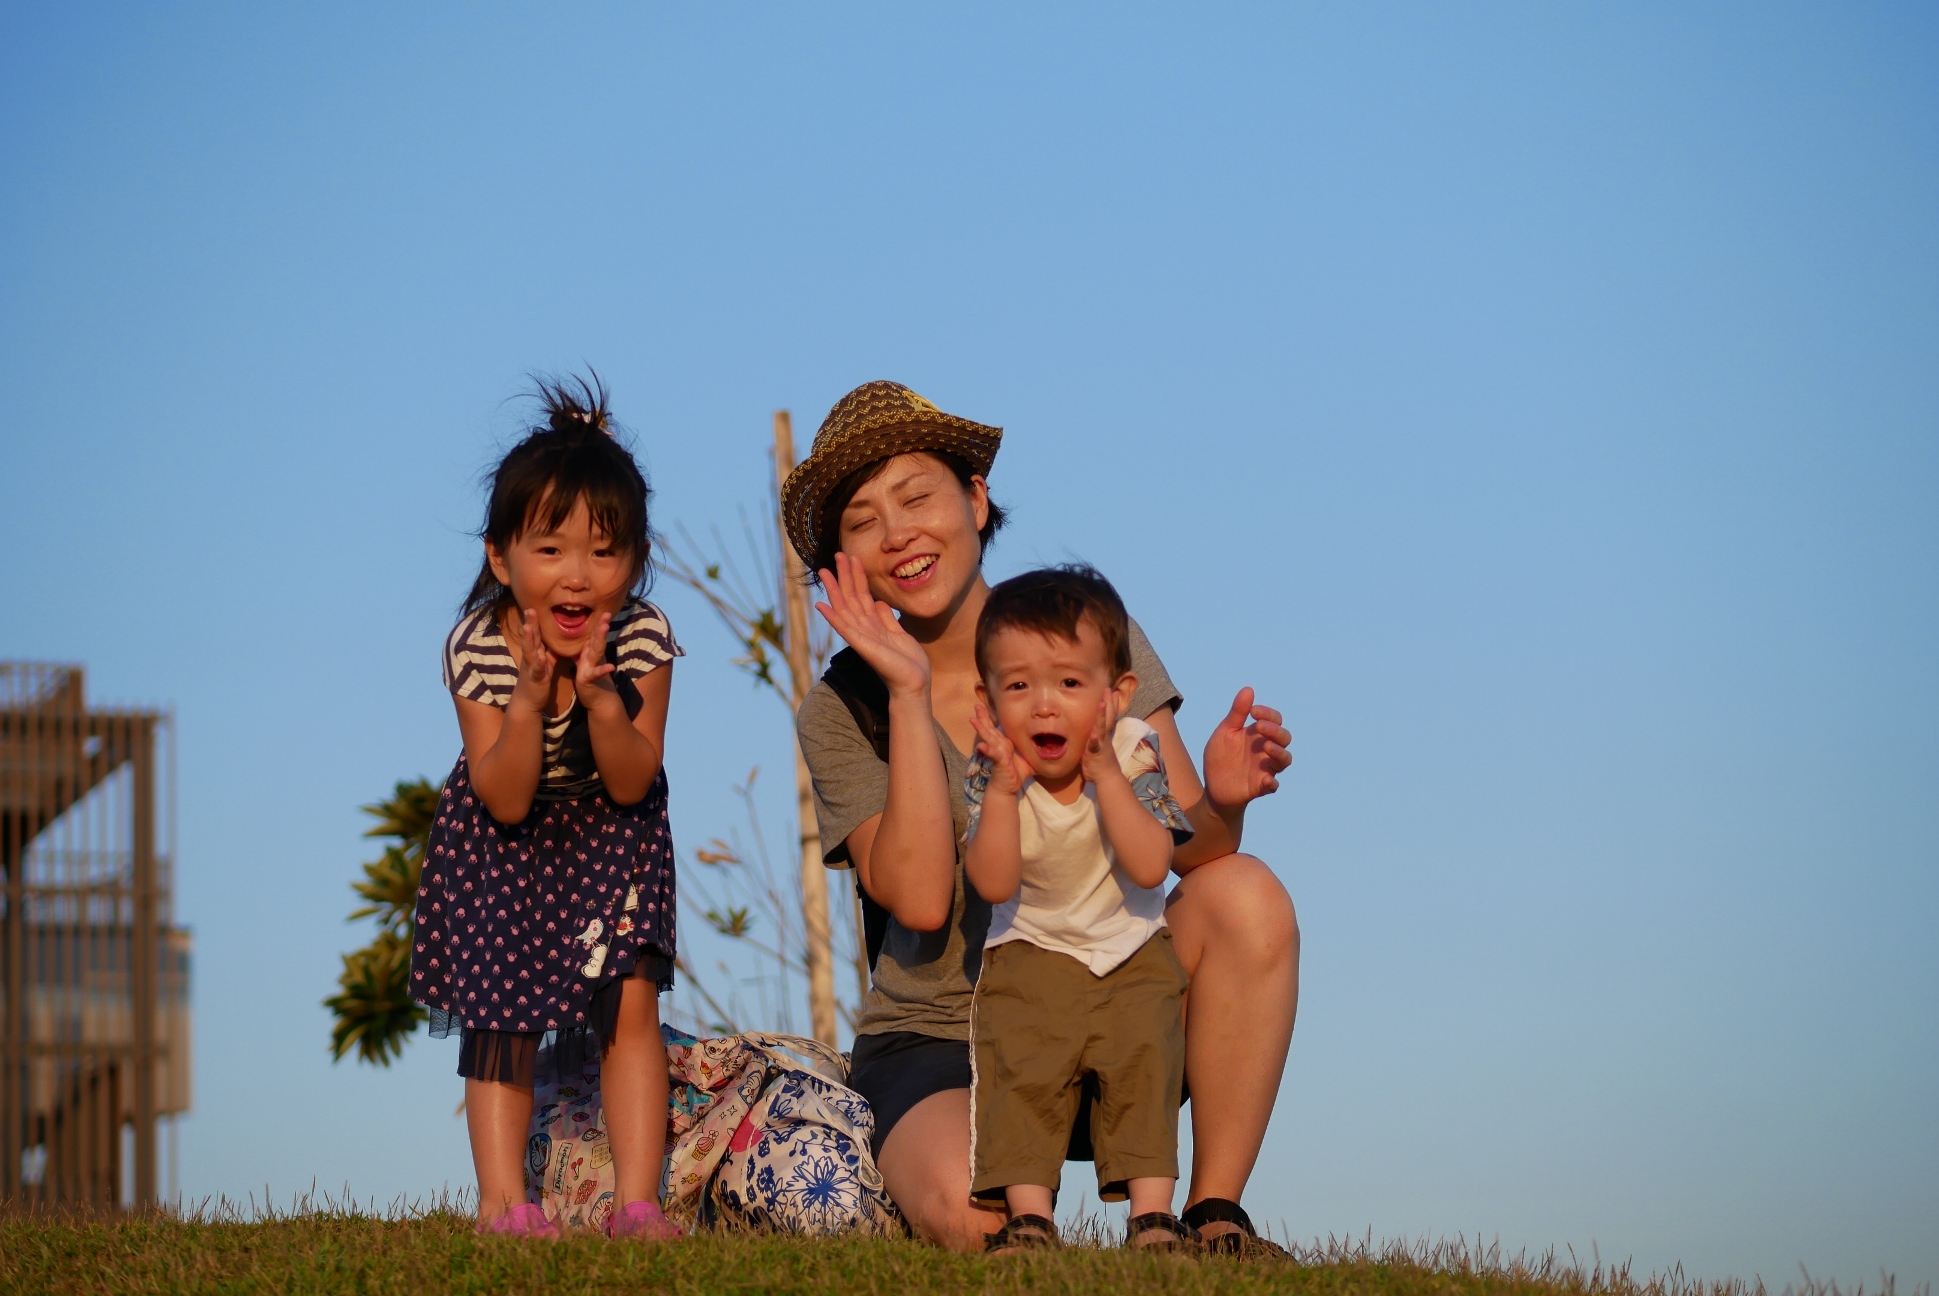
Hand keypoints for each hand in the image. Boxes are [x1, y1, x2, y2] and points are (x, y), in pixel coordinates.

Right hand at [509, 609, 555, 708]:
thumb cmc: (536, 680)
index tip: (533, 606)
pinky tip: (540, 657)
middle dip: (529, 624)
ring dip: (528, 639)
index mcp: (534, 653)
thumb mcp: (544, 663)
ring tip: (527, 626)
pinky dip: (538, 664)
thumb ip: (548, 650)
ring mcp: (531, 668)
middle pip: (529, 639)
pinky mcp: (535, 679)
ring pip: (529, 651)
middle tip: (529, 609)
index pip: (534, 635)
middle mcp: (530, 658)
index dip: (534, 621)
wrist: (528, 701)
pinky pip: (537, 670)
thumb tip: (554, 638)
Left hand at [571, 611, 622, 715]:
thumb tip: (576, 638)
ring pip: (597, 650)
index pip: (593, 634)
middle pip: (598, 639)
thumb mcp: (584, 661)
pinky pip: (595, 673)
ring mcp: (593, 666)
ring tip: (605, 626)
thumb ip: (582, 649)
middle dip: (601, 625)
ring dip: (601, 638)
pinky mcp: (589, 679)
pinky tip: (611, 667)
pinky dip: (602, 669)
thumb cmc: (590, 679)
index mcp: (590, 653)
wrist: (598, 700)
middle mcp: (593, 657)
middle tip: (607, 612)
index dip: (596, 622)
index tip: (601, 608)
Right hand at [814, 552, 930, 697]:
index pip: (861, 595)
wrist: (914, 682)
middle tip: (836, 554)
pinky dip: (833, 617)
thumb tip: (880, 602)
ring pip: (844, 607)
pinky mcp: (862, 646)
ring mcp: (861, 637)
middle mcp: (864, 628)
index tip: (851, 557)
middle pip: (850, 597)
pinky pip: (845, 629)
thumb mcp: (900, 633)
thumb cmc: (908, 662)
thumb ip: (887, 618)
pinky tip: (821, 606)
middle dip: (844, 575)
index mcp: (873, 624)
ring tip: (824, 571)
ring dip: (834, 589)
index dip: (856, 576)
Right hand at [969, 702, 1032, 795]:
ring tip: (973, 720)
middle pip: (989, 729)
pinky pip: (993, 754)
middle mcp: (999, 746)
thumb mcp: (1029, 759)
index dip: (989, 718)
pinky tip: (981, 746)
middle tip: (976, 706)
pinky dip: (987, 750)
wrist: (1009, 788)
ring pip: (989, 738)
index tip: (983, 707)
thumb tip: (1050, 747)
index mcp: (1005, 744)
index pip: (996, 728)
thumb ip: (1036, 752)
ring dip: (981, 729)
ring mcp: (998, 753)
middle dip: (983, 718)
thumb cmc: (1017, 774)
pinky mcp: (999, 762)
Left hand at [1078, 690, 1127, 786]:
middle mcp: (1104, 738)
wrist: (1108, 779)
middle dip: (1108, 703)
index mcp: (1104, 735)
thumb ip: (1095, 738)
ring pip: (1102, 728)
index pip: (1108, 717)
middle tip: (1108, 689)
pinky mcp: (1096, 754)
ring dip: (1101, 716)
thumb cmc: (1101, 765)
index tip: (1111, 692)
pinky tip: (1094, 734)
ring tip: (1102, 703)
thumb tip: (1091, 730)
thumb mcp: (1097, 748)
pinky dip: (1095, 740)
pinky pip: (1095, 746)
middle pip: (1107, 717)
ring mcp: (1101, 745)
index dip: (1110, 704)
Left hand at [1201, 687, 1290, 810]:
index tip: (1253, 711)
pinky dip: (1272, 782)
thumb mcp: (1225, 732)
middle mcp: (1267, 750)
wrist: (1212, 787)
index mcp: (1259, 734)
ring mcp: (1266, 768)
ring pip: (1285, 759)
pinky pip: (1274, 785)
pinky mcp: (1261, 786)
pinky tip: (1266, 778)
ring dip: (1279, 752)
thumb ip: (1237, 713)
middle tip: (1260, 727)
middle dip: (1275, 730)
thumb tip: (1248, 689)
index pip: (1275, 720)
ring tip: (1266, 746)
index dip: (1268, 714)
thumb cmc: (1220, 757)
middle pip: (1285, 737)